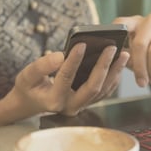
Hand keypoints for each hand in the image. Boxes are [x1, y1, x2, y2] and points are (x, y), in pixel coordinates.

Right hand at [5, 43, 129, 115]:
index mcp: (54, 100)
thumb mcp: (27, 76)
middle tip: (112, 48)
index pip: (66, 78)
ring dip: (114, 71)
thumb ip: (41, 66)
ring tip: (123, 54)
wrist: (31, 103)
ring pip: (102, 90)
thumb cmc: (28, 87)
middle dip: (104, 66)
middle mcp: (70, 107)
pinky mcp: (87, 103)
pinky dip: (113, 77)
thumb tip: (60, 55)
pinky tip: (119, 64)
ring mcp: (81, 106)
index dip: (74, 60)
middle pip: (92, 87)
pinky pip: (104, 92)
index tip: (82, 43)